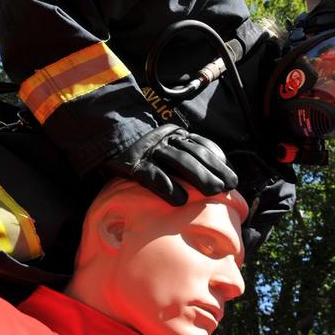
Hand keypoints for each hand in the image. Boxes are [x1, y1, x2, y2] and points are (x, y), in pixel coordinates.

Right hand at [101, 124, 237, 205]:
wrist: (104, 137)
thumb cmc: (140, 152)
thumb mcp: (163, 147)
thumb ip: (182, 156)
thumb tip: (211, 178)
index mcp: (174, 134)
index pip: (201, 144)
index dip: (218, 160)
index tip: (231, 175)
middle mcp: (164, 139)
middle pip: (194, 153)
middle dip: (214, 170)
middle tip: (229, 186)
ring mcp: (149, 151)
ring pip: (178, 161)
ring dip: (199, 177)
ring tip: (215, 192)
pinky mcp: (133, 165)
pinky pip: (152, 175)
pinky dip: (168, 187)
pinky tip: (180, 200)